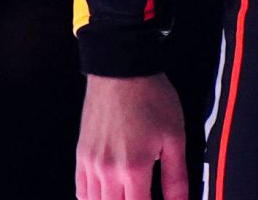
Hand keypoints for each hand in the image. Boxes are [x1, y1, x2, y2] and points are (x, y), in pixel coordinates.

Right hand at [76, 73, 191, 199]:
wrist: (121, 70)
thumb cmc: (150, 98)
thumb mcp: (175, 136)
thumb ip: (176, 176)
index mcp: (133, 168)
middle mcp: (107, 171)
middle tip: (142, 198)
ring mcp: (90, 164)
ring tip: (128, 196)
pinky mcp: (81, 155)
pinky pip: (80, 190)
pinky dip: (92, 199)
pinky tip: (106, 195)